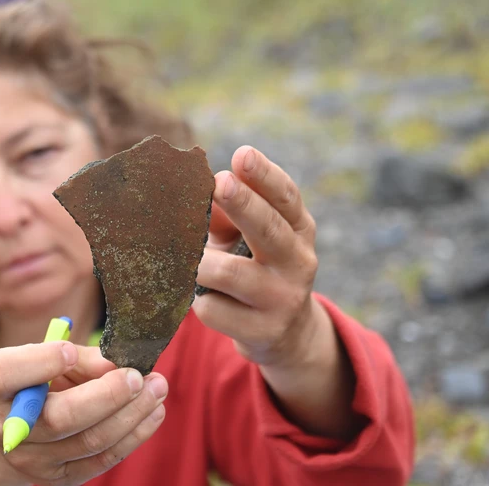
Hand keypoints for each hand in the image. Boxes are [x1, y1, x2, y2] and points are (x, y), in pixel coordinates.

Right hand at [0, 342, 167, 485]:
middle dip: (107, 395)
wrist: (22, 427)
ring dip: (132, 413)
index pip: (7, 374)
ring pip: (90, 440)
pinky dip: (135, 434)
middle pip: (59, 417)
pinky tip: (154, 412)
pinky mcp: (59, 479)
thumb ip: (80, 357)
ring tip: (157, 388)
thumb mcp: (50, 357)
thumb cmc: (41, 380)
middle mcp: (7, 428)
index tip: (70, 351)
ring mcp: (32, 460)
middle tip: (137, 376)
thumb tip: (116, 364)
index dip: (40, 363)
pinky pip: (103, 459)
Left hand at [193, 145, 319, 366]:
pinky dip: (198, 301)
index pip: (286, 197)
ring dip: (200, 263)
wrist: (284, 333)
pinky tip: (202, 300)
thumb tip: (198, 192)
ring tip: (189, 261)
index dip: (264, 175)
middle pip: (269, 229)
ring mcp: (283, 299)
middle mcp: (298, 262)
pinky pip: (213, 309)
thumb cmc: (254, 269)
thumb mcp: (245, 240)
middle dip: (243, 204)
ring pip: (230, 273)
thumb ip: (225, 216)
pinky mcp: (263, 331)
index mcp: (298, 230)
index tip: (242, 154)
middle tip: (219, 182)